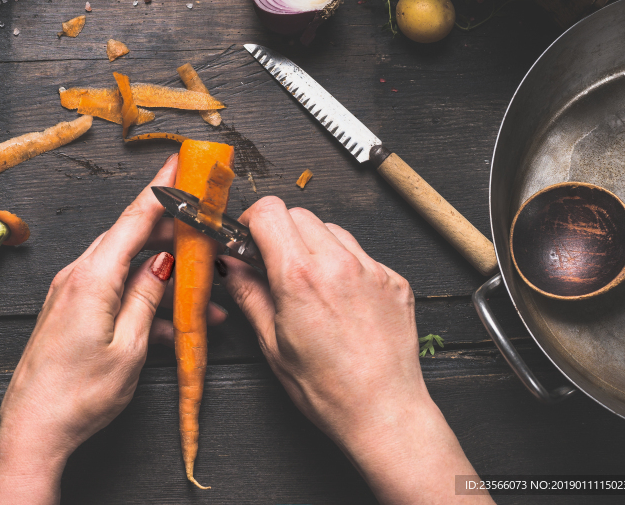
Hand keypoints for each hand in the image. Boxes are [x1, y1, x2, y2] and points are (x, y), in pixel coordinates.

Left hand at [0, 155, 224, 504]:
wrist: (32, 430)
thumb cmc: (78, 396)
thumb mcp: (128, 348)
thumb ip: (148, 299)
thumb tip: (164, 263)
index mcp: (92, 278)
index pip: (133, 219)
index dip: (162, 188)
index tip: (181, 161)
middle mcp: (77, 277)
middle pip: (130, 237)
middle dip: (170, 230)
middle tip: (203, 227)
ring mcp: (71, 293)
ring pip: (125, 266)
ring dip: (162, 275)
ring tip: (203, 294)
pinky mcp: (69, 311)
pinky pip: (112, 290)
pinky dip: (142, 298)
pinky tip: (170, 323)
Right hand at [221, 197, 490, 504]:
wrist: (384, 412)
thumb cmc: (328, 390)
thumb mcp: (272, 344)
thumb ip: (249, 294)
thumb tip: (230, 265)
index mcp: (300, 277)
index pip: (269, 211)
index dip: (252, 220)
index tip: (248, 239)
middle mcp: (338, 264)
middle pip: (299, 214)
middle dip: (280, 231)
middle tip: (273, 264)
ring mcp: (371, 269)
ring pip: (331, 229)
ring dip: (313, 244)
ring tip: (309, 283)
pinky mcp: (394, 279)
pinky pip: (361, 253)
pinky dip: (344, 264)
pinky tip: (339, 298)